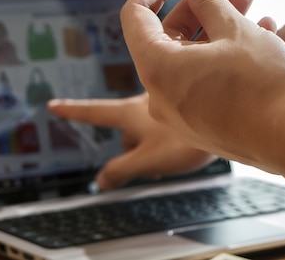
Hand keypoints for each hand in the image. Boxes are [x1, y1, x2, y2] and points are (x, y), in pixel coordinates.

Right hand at [48, 94, 215, 189]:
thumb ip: (122, 170)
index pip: (94, 111)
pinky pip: (168, 122)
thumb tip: (100, 180)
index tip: (54, 105)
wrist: (230, 116)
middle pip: (126, 126)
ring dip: (151, 140)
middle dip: (129, 144)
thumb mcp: (147, 159)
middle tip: (145, 162)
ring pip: (148, 124)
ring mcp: (167, 103)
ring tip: (171, 155)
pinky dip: (169, 135)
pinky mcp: (186, 105)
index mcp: (130, 113)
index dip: (73, 111)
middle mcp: (146, 103)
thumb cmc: (188, 137)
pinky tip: (184, 146)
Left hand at [121, 0, 284, 198]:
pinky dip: (219, 56)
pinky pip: (202, 81)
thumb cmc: (262, 86)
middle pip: (165, 38)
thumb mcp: (235, 30)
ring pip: (188, 59)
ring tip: (245, 5)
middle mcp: (161, 95)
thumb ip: (208, 0)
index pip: (134, 17)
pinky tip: (254, 36)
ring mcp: (181, 113)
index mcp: (158, 68)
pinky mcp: (202, 123)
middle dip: (196, 7)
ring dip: (213, 28)